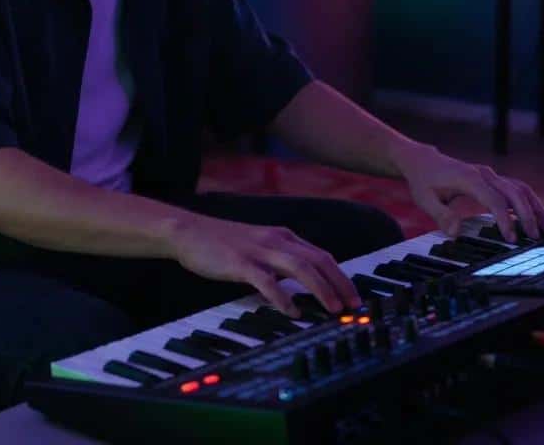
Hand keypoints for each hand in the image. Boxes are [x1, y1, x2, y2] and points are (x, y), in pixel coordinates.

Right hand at [167, 213, 361, 317]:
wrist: (189, 232)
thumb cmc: (223, 243)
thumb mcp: (260, 246)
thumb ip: (281, 260)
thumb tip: (306, 284)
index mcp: (282, 236)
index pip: (321, 255)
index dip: (342, 276)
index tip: (354, 297)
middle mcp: (275, 240)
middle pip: (317, 260)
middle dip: (339, 284)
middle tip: (353, 307)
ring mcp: (258, 250)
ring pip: (299, 267)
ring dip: (320, 289)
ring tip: (332, 309)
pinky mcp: (240, 263)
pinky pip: (267, 280)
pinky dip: (283, 296)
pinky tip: (292, 311)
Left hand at [393, 141, 543, 242]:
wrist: (422, 160)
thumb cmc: (423, 180)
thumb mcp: (424, 198)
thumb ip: (440, 215)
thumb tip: (455, 232)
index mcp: (468, 178)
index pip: (494, 200)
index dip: (505, 219)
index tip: (511, 238)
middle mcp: (483, 174)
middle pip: (513, 192)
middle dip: (527, 214)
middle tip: (534, 237)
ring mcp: (489, 174)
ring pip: (519, 187)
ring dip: (534, 206)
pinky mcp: (491, 178)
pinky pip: (515, 187)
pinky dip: (528, 200)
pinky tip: (537, 216)